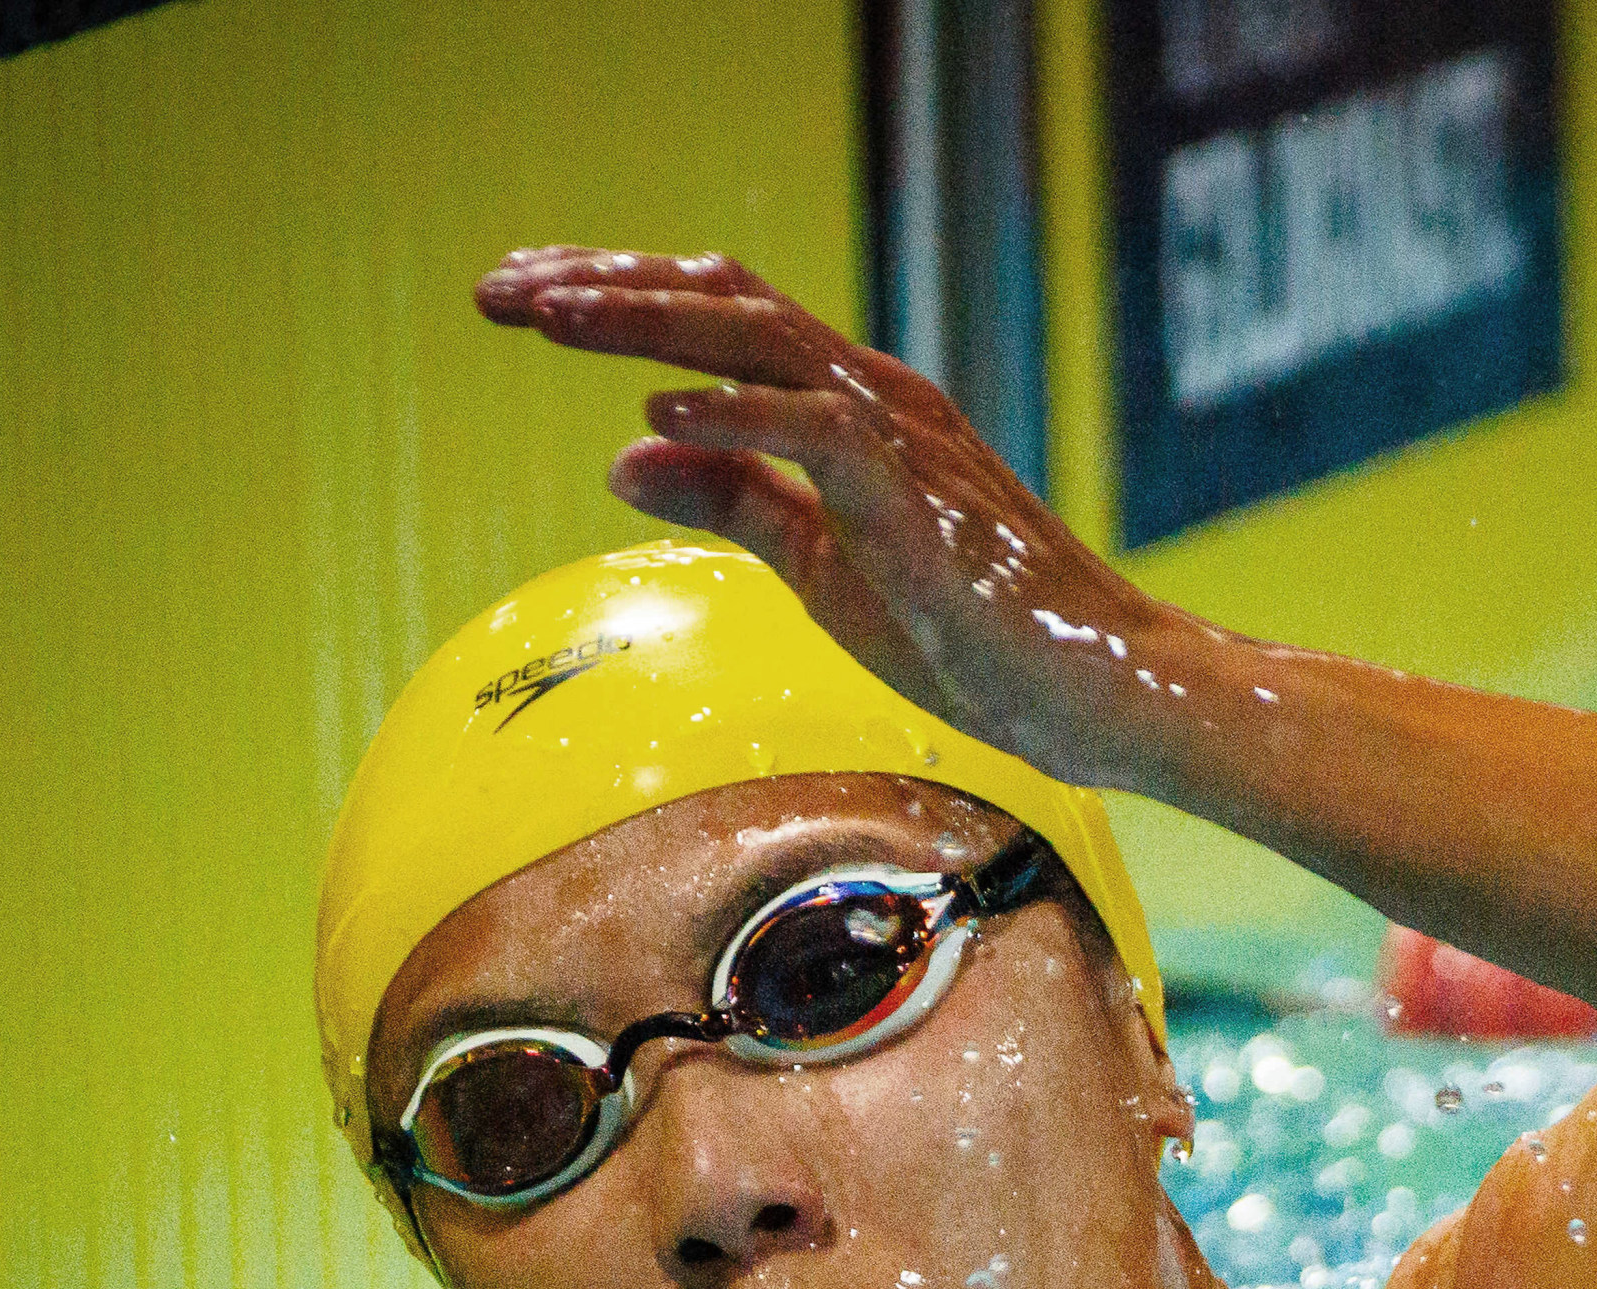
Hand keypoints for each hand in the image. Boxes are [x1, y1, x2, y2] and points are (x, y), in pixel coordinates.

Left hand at [477, 248, 1188, 778]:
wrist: (1097, 693)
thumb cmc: (978, 639)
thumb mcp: (824, 569)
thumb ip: (735, 502)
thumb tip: (625, 452)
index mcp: (853, 408)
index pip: (721, 316)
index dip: (617, 297)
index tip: (522, 301)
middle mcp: (877, 397)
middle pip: (724, 302)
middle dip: (603, 287)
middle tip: (498, 290)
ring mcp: (906, 440)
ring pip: (763, 340)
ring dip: (647, 322)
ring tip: (550, 316)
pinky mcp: (923, 501)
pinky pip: (823, 429)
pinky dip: (741, 410)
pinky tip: (663, 405)